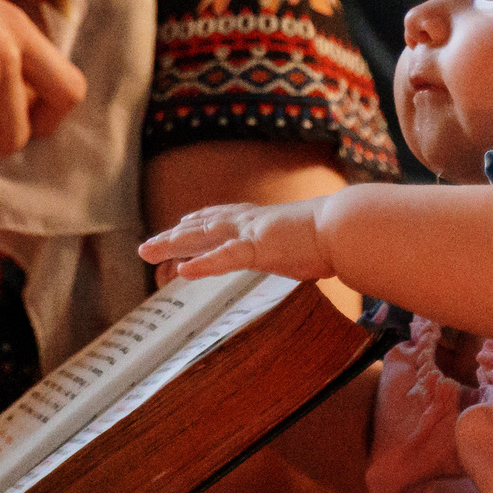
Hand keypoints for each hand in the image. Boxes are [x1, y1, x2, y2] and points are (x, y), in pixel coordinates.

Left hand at [137, 197, 334, 282]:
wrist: (347, 227)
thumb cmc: (333, 237)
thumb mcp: (304, 243)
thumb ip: (292, 250)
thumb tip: (303, 259)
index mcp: (258, 221)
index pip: (219, 221)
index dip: (194, 227)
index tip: (177, 230)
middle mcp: (248, 222)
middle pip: (200, 228)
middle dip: (171, 238)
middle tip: (145, 247)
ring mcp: (251, 232)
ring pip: (201, 238)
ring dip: (171, 245)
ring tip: (147, 252)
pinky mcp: (259, 247)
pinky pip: (225, 257)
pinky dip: (203, 264)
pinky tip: (183, 272)